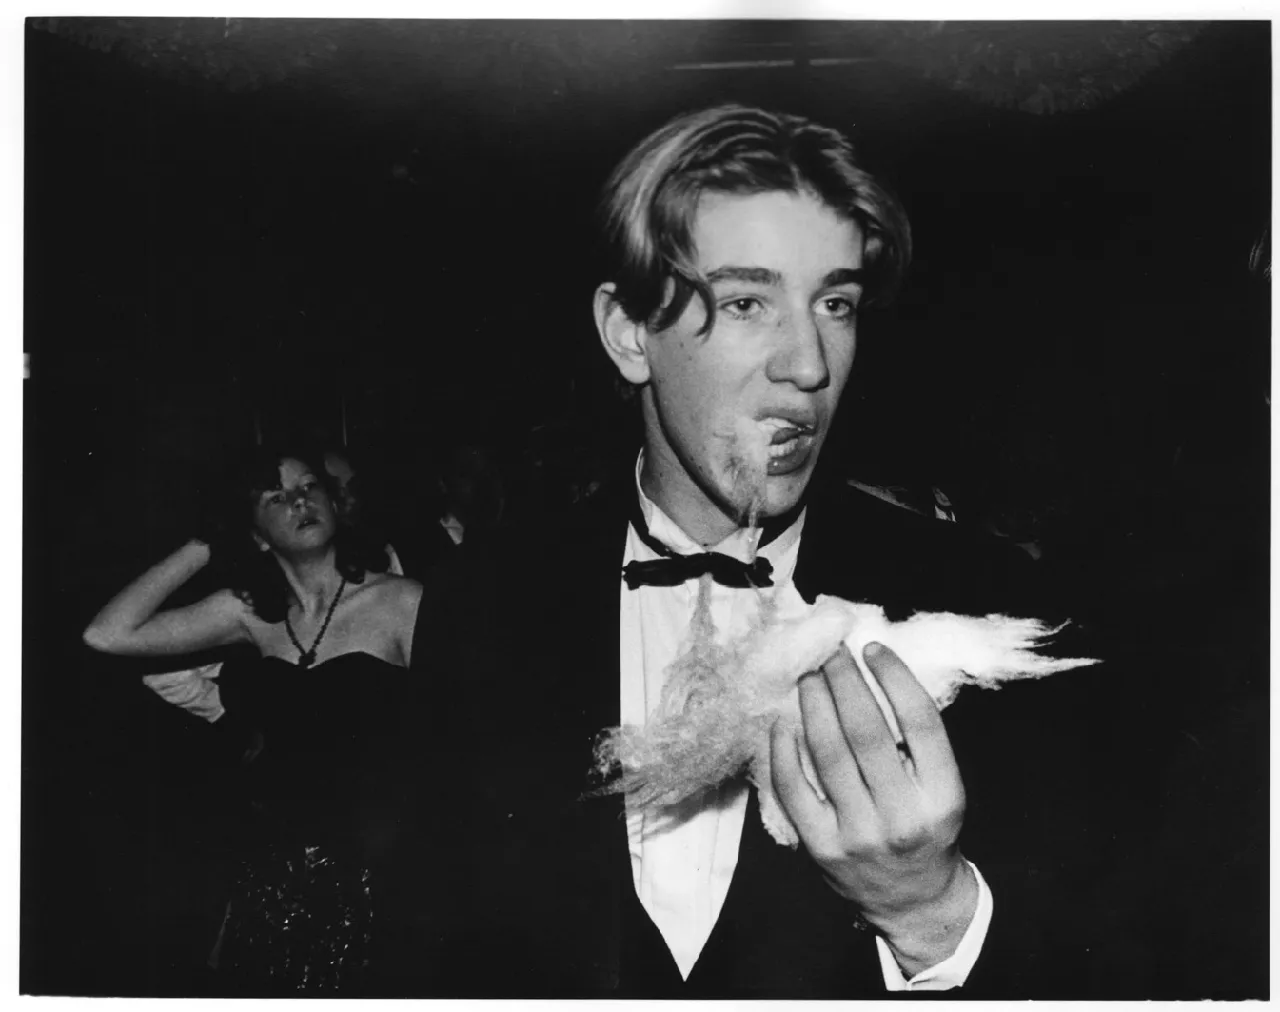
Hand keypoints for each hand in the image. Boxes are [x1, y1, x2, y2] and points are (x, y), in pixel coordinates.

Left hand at [770, 641, 977, 973]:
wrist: (913, 900)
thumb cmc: (925, 827)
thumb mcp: (942, 788)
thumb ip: (917, 742)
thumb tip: (873, 670)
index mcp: (942, 795)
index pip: (920, 723)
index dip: (894, 677)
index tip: (873, 648)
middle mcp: (903, 816)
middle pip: (867, 732)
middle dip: (844, 681)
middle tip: (829, 651)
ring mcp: (860, 834)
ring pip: (828, 754)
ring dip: (814, 705)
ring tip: (807, 676)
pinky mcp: (822, 847)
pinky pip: (794, 789)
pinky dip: (783, 750)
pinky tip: (783, 722)